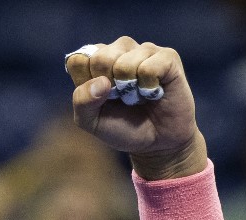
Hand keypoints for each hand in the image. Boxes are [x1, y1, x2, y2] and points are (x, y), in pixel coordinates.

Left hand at [65, 36, 207, 178]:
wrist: (157, 143)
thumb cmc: (122, 128)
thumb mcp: (92, 121)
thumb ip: (82, 102)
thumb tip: (101, 82)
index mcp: (96, 61)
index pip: (78, 60)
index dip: (86, 83)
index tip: (100, 98)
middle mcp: (119, 50)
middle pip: (100, 58)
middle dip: (108, 86)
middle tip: (122, 97)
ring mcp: (144, 50)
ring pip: (124, 63)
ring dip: (130, 89)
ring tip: (139, 95)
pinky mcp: (167, 57)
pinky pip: (149, 68)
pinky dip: (149, 87)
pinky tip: (154, 91)